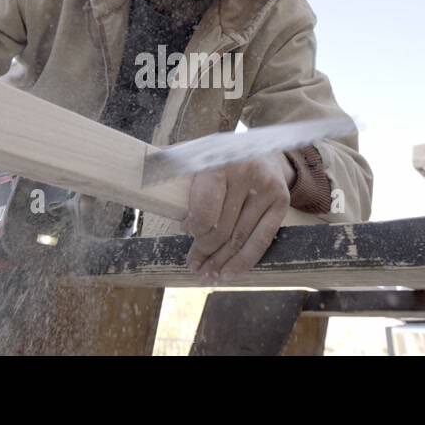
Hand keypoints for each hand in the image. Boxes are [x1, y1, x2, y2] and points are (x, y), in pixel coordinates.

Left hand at [182, 152, 294, 283]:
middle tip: (193, 265)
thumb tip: (143, 178)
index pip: (205, 211)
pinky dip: (244, 261)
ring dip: (222, 262)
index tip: (187, 231)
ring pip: (240, 238)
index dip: (194, 229)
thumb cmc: (220, 157)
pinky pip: (262, 239)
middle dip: (205, 251)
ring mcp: (267, 189)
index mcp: (219, 162)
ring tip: (208, 275)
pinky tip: (230, 273)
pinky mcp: (281, 202)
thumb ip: (173, 167)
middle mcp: (246, 174)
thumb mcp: (195, 154)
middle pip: (222, 228)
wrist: (262, 149)